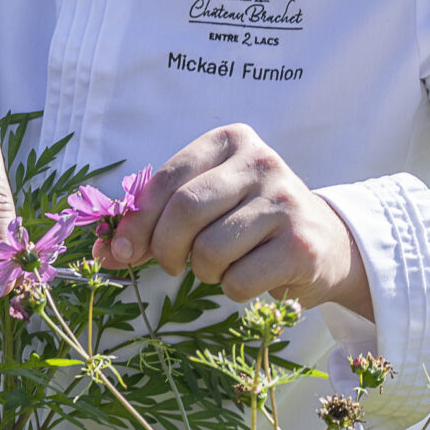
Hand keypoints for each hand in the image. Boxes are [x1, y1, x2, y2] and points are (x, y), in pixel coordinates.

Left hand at [99, 122, 372, 315]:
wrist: (326, 243)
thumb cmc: (250, 222)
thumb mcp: (206, 203)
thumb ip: (156, 219)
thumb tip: (103, 251)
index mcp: (231, 140)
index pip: (167, 180)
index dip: (136, 221)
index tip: (122, 250)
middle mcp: (261, 162)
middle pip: (185, 210)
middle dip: (165, 248)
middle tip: (170, 265)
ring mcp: (285, 202)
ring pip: (209, 250)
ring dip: (203, 272)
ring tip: (222, 265)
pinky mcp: (301, 245)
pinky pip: (237, 280)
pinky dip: (232, 289)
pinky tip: (251, 275)